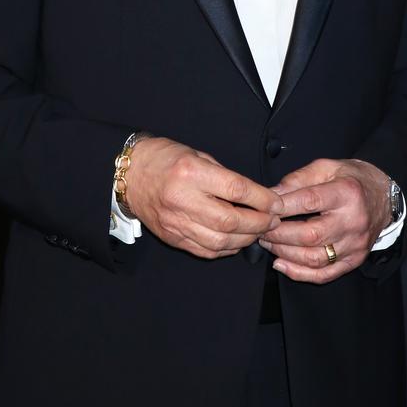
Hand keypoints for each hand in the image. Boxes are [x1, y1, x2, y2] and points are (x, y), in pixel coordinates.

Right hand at [125, 135, 283, 258]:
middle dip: (259, 223)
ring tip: (258, 231)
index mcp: (191, 172)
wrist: (128, 174)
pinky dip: (227, 249)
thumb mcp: (197, 155)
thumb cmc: (164, 159)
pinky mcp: (172, 238)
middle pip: (230, 221)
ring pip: (220, 241)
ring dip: (246, 239)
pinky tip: (237, 241)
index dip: (262, 199)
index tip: (277, 203)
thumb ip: (224, 176)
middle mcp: (183, 199)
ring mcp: (176, 222)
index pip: (236, 190)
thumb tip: (254, 195)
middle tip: (273, 220)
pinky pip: (206, 251)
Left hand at [258, 158, 391, 283]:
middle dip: (279, 234)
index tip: (264, 207)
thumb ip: (298, 179)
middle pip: (310, 235)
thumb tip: (272, 194)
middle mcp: (353, 222)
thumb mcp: (327, 167)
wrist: (384, 197)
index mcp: (347, 193)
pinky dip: (299, 273)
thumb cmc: (351, 179)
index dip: (283, 206)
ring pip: (314, 258)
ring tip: (267, 243)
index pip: (310, 201)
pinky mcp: (354, 260)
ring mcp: (355, 245)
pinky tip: (281, 264)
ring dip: (284, 253)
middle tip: (261, 228)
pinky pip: (324, 274)